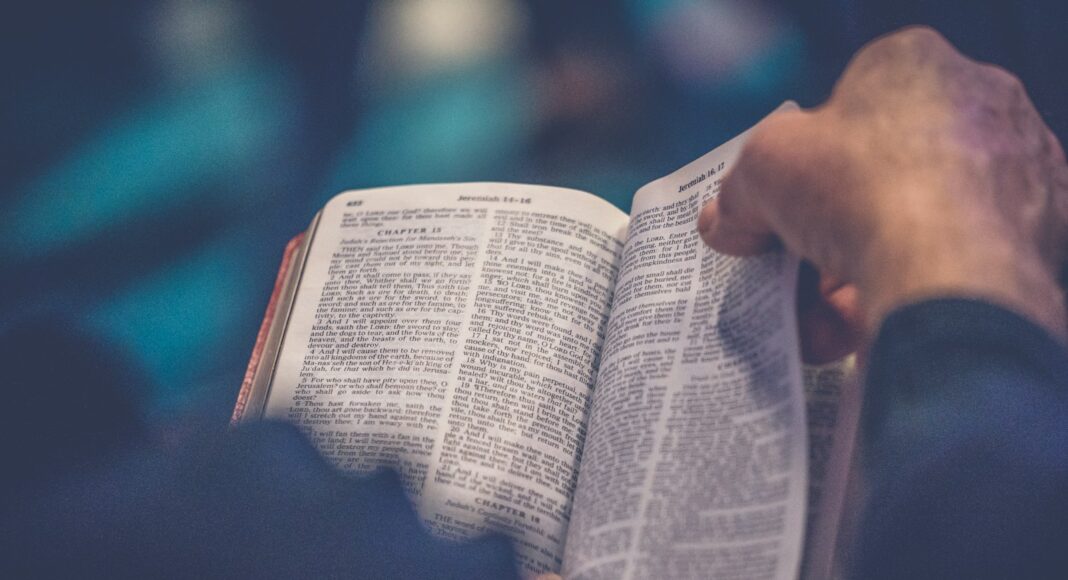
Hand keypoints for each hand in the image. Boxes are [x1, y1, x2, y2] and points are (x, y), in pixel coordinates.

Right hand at [699, 26, 1067, 347]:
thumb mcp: (760, 168)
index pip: (845, 106)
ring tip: (807, 318)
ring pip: (908, 234)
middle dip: (822, 229)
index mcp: (915, 67)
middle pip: (875, 176)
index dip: (799, 158)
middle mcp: (975, 112)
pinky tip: (841, 335)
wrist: (947, 275)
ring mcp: (1008, 181)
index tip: (772, 203)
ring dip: (845, 278)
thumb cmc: (858, 188)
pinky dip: (890, 303)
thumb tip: (727, 223)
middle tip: (785, 266)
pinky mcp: (1029, 247)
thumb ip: (739, 190)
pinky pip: (940, 276)